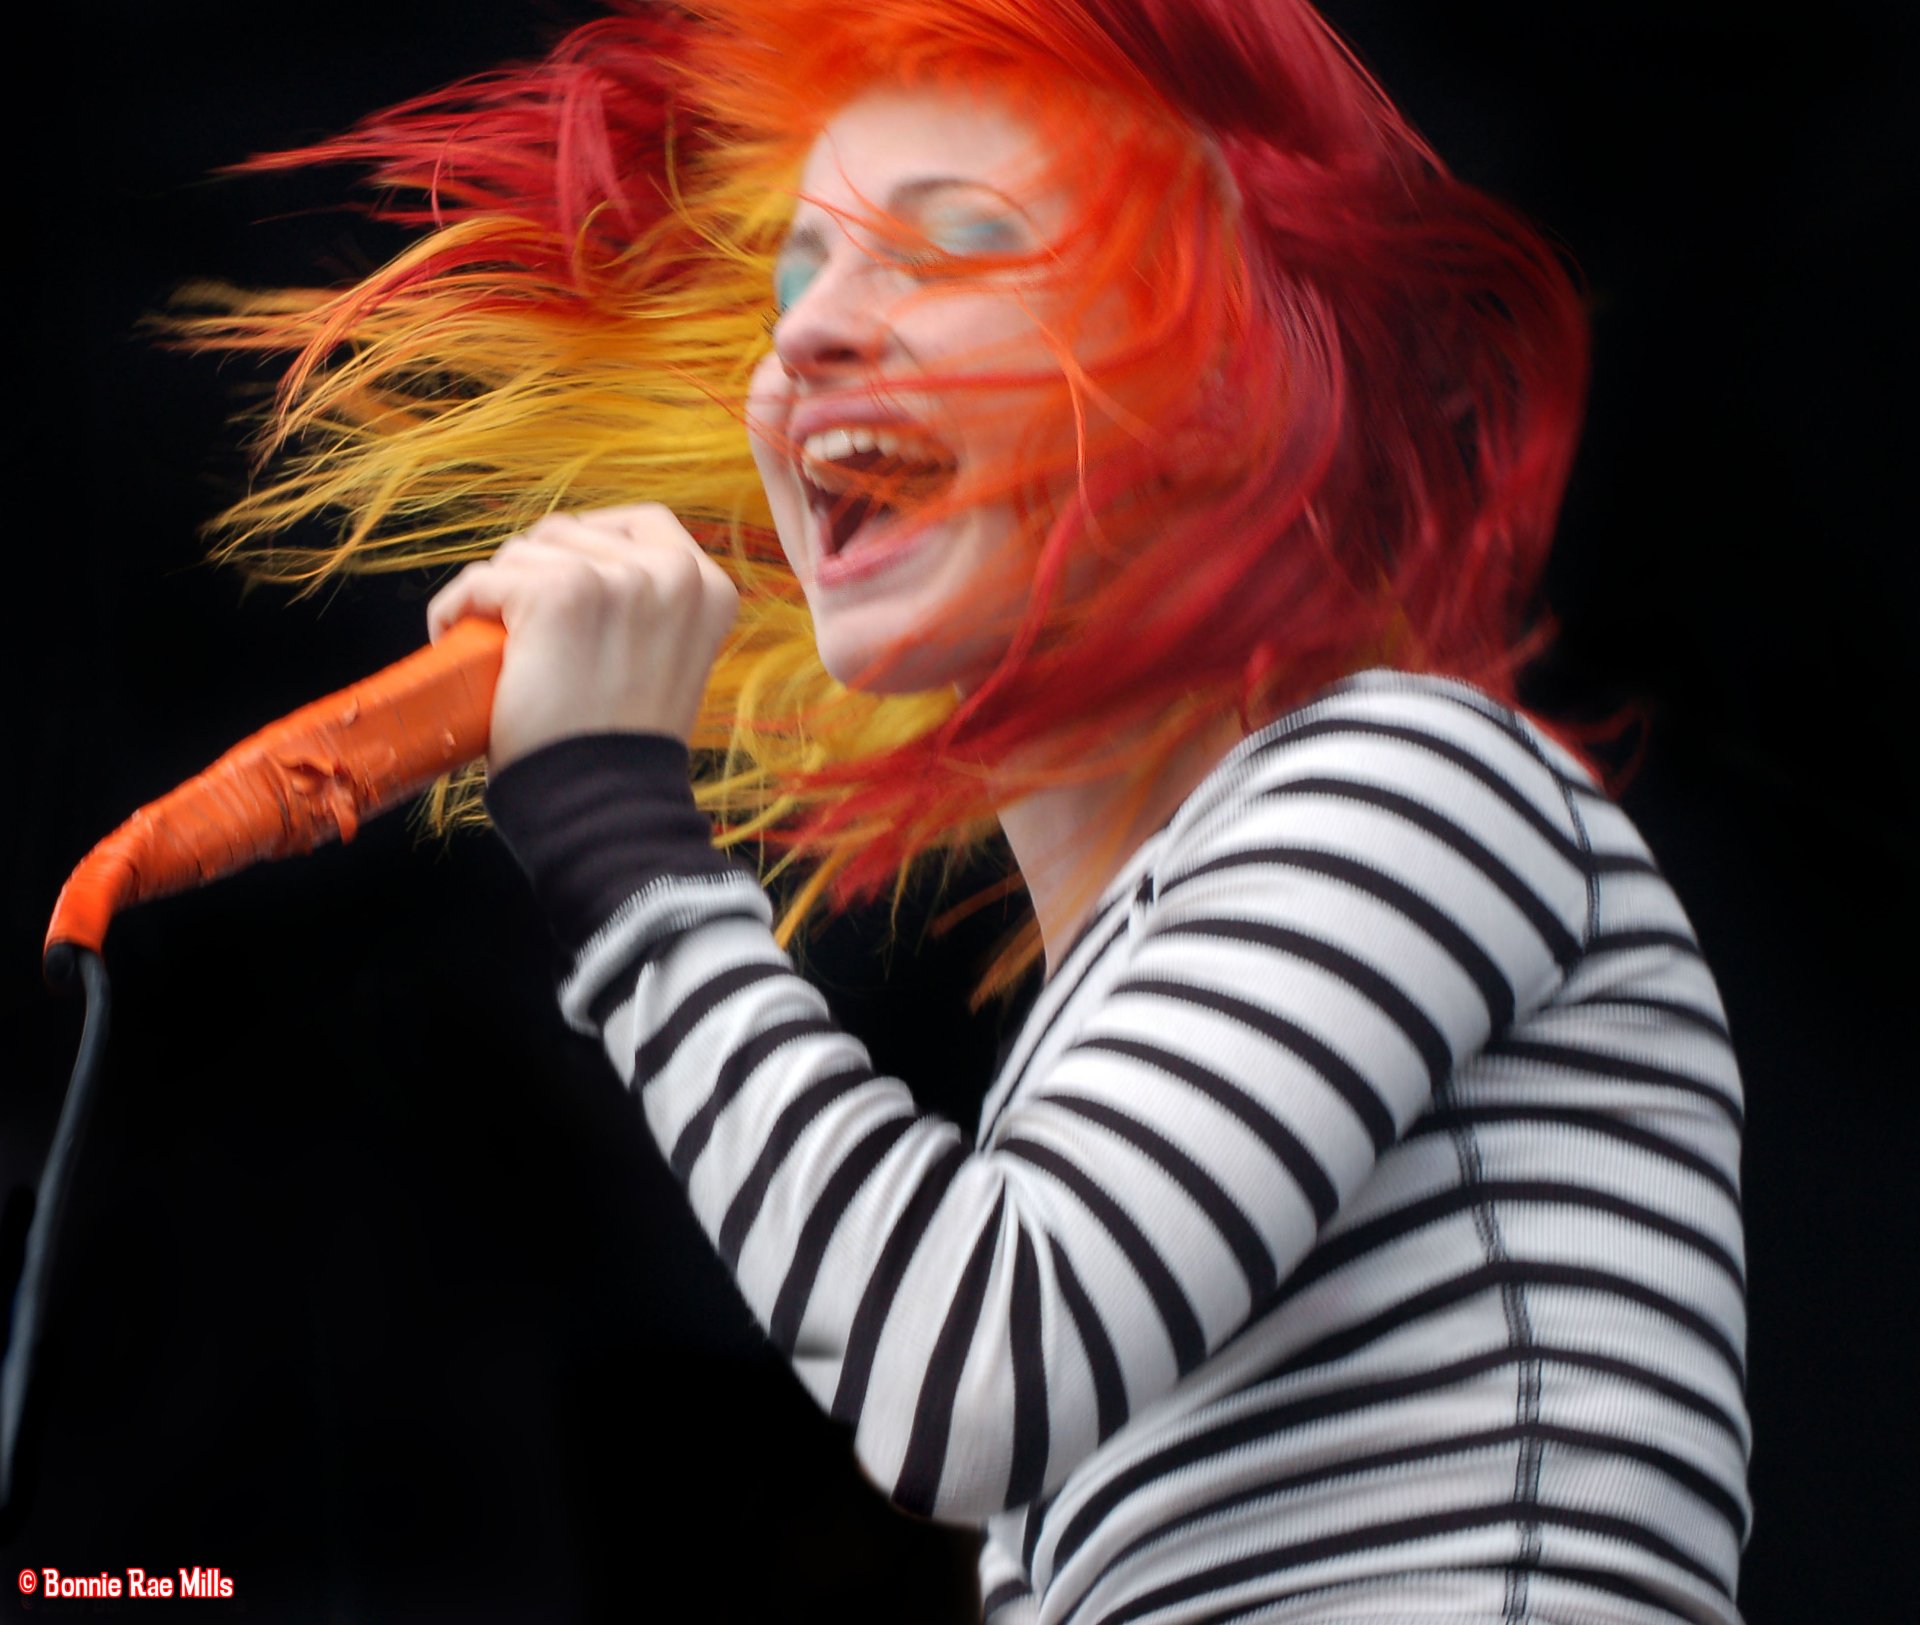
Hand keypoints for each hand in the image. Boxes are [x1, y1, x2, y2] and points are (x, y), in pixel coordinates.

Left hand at [426, 505, 737, 771]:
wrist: (606, 804)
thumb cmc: (623, 748)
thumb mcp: (666, 659)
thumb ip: (649, 608)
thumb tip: (593, 575)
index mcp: (707, 587)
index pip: (642, 522)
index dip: (591, 548)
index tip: (566, 590)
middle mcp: (674, 572)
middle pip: (570, 533)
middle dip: (535, 575)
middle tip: (525, 635)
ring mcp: (620, 578)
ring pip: (522, 553)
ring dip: (498, 595)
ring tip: (498, 647)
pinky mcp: (561, 592)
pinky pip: (482, 580)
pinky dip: (455, 611)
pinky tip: (458, 643)